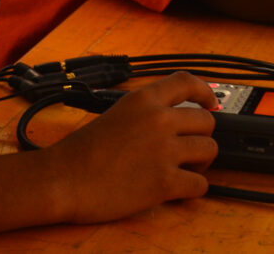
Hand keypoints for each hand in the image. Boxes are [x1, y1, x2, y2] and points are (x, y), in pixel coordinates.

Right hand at [42, 72, 218, 223]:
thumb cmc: (80, 153)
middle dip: (200, 137)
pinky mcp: (165, 182)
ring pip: (209, 150)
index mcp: (143, 100)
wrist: (63, 180)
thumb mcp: (115, 115)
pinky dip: (193, 190)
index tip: (211, 102)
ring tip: (180, 170)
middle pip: (206, 121)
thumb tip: (171, 123)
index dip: (205, 92)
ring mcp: (164, 151)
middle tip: (187, 150)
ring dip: (200, 163)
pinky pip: (201, 185)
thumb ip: (145, 114)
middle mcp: (159, 120)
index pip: (187, 82)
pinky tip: (176, 190)